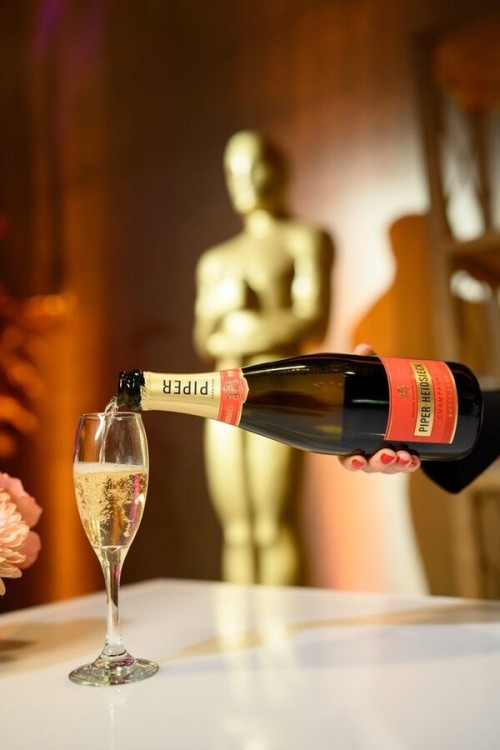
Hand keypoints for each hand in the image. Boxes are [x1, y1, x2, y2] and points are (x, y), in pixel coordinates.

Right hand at [338, 342, 421, 474]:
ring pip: (388, 467)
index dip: (350, 462)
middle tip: (388, 454)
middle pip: (369, 465)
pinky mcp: (403, 454)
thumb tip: (363, 349)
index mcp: (353, 437)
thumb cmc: (380, 391)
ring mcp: (387, 454)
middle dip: (378, 464)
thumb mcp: (376, 380)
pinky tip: (415, 460)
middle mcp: (368, 449)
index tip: (356, 459)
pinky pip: (405, 465)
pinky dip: (410, 465)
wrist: (406, 399)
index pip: (346, 456)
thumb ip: (369, 366)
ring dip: (396, 466)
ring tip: (406, 456)